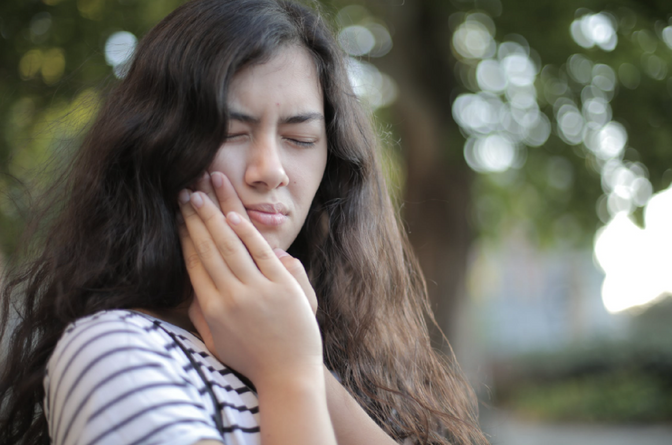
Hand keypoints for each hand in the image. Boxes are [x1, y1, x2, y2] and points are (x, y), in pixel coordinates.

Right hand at [177, 180, 320, 384]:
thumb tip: (190, 291)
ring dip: (214, 216)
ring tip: (202, 192)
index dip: (184, 236)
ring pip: (229, 245)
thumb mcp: (216, 343)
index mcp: (212, 309)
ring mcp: (256, 290)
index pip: (194, 263)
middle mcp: (229, 296)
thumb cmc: (251, 361)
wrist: (288, 376)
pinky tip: (233, 215)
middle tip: (184, 193)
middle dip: (194, 218)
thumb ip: (201, 317)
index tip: (177, 215)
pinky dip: (246, 233)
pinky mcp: (281, 287)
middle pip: (207, 248)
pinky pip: (260, 253)